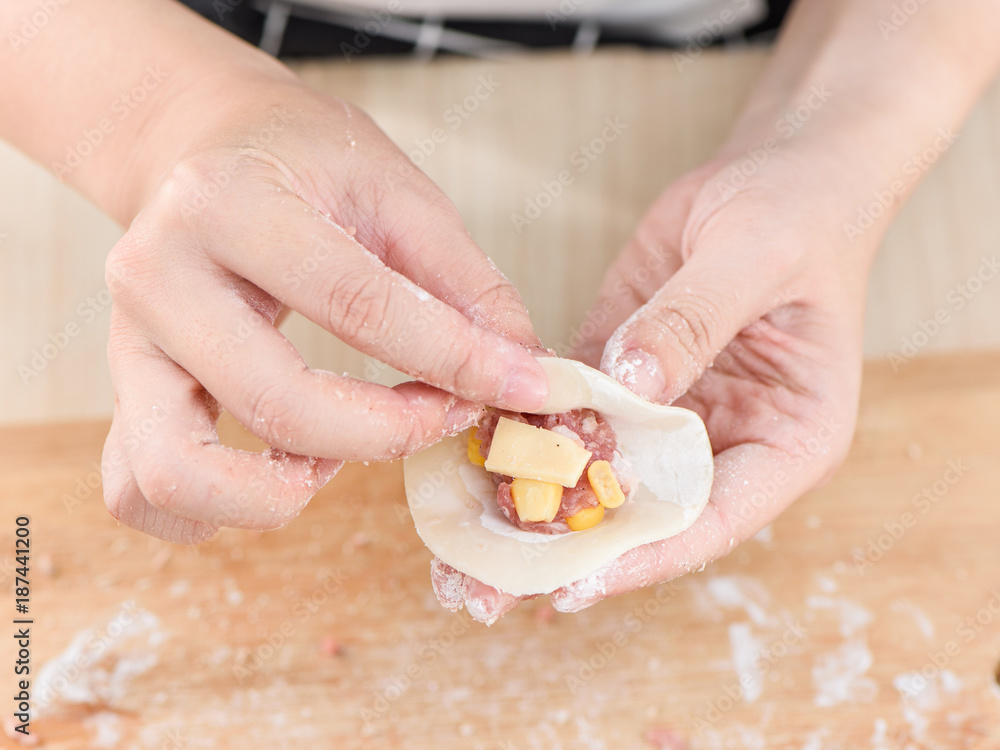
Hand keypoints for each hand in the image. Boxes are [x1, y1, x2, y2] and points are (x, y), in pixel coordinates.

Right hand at [101, 77, 547, 543]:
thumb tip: (525, 371)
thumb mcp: (397, 192)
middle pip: (277, 403)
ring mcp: (125, 341)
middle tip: (444, 415)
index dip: (458, 362)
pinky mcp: (122, 389)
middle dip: (389, 434)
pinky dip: (215, 511)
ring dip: (283, 492)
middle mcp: (158, 274)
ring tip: (340, 453)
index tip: (527, 390)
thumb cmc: (302, 162)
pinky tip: (285, 467)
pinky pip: (139, 489)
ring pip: (180, 471)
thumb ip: (465, 282)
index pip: (358, 307)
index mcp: (231, 203)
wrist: (206, 146)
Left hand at [438, 147, 869, 622]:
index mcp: (786, 441)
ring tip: (452, 558)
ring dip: (527, 512)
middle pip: (641, 516)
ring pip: (594, 476)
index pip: (712, 516)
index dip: (644, 554)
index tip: (574, 581)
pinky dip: (519, 440)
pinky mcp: (618, 372)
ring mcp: (666, 412)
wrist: (776, 169)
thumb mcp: (755, 257)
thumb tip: (628, 385)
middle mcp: (722, 442)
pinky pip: (565, 416)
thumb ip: (692, 322)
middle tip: (485, 592)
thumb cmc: (798, 213)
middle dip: (564, 556)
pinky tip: (465, 465)